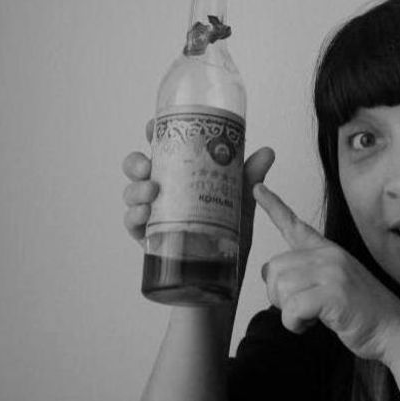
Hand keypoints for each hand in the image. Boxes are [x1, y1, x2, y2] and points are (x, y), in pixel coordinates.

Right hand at [121, 119, 274, 281]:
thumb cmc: (229, 231)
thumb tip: (267, 152)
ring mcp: (154, 214)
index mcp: (181, 175)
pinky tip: (143, 214)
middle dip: (136, 162)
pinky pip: (132, 225)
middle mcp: (163, 191)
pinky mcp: (150, 239)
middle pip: (138, 168)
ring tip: (151, 190)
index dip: (153, 134)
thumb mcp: (241, 201)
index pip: (162, 149)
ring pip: (132, 194)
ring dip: (136, 189)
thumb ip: (250, 176)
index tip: (152, 126)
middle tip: (148, 164)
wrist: (227, 274)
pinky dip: (133, 216)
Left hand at [253, 183, 399, 362]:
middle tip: (301, 307)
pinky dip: (295, 323)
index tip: (257, 188)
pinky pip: (292, 308)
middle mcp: (329, 255)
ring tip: (313, 316)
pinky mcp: (334, 293)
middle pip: (275, 267)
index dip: (273, 206)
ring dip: (289, 312)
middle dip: (279, 295)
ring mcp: (333, 272)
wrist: (395, 329)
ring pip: (280, 288)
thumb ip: (303, 275)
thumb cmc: (362, 312)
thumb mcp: (332, 284)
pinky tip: (312, 324)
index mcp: (328, 251)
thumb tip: (268, 273)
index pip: (295, 225)